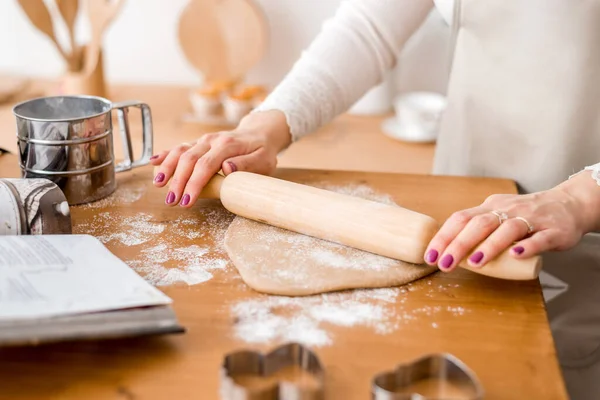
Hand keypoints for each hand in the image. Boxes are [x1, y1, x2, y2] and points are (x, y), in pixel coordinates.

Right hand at [150, 110, 290, 207]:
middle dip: (178, 181)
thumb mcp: (264, 161)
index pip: (206, 165)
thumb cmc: (263, 151)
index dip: (194, 184)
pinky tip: (153, 162)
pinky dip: (166, 154)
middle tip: (171, 201)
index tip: (187, 201)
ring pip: (180, 150)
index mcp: (228, 144)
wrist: (260, 133)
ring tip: (158, 184)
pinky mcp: (199, 143)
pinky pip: (179, 147)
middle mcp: (212, 140)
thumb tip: (227, 167)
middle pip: (189, 159)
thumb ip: (247, 164)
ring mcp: (204, 140)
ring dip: (167, 167)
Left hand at [422, 180, 597, 271]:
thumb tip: (447, 250)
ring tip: (474, 263)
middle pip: (479, 223)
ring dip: (489, 246)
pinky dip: (527, 246)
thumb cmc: (526, 216)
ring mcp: (531, 218)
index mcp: (490, 207)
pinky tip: (516, 255)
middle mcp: (508, 209)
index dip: (444, 236)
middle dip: (459, 244)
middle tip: (444, 264)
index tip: (430, 255)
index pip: (461, 218)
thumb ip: (477, 229)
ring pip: (508, 229)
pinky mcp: (553, 230)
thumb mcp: (498, 215)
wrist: (570, 205)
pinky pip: (539, 238)